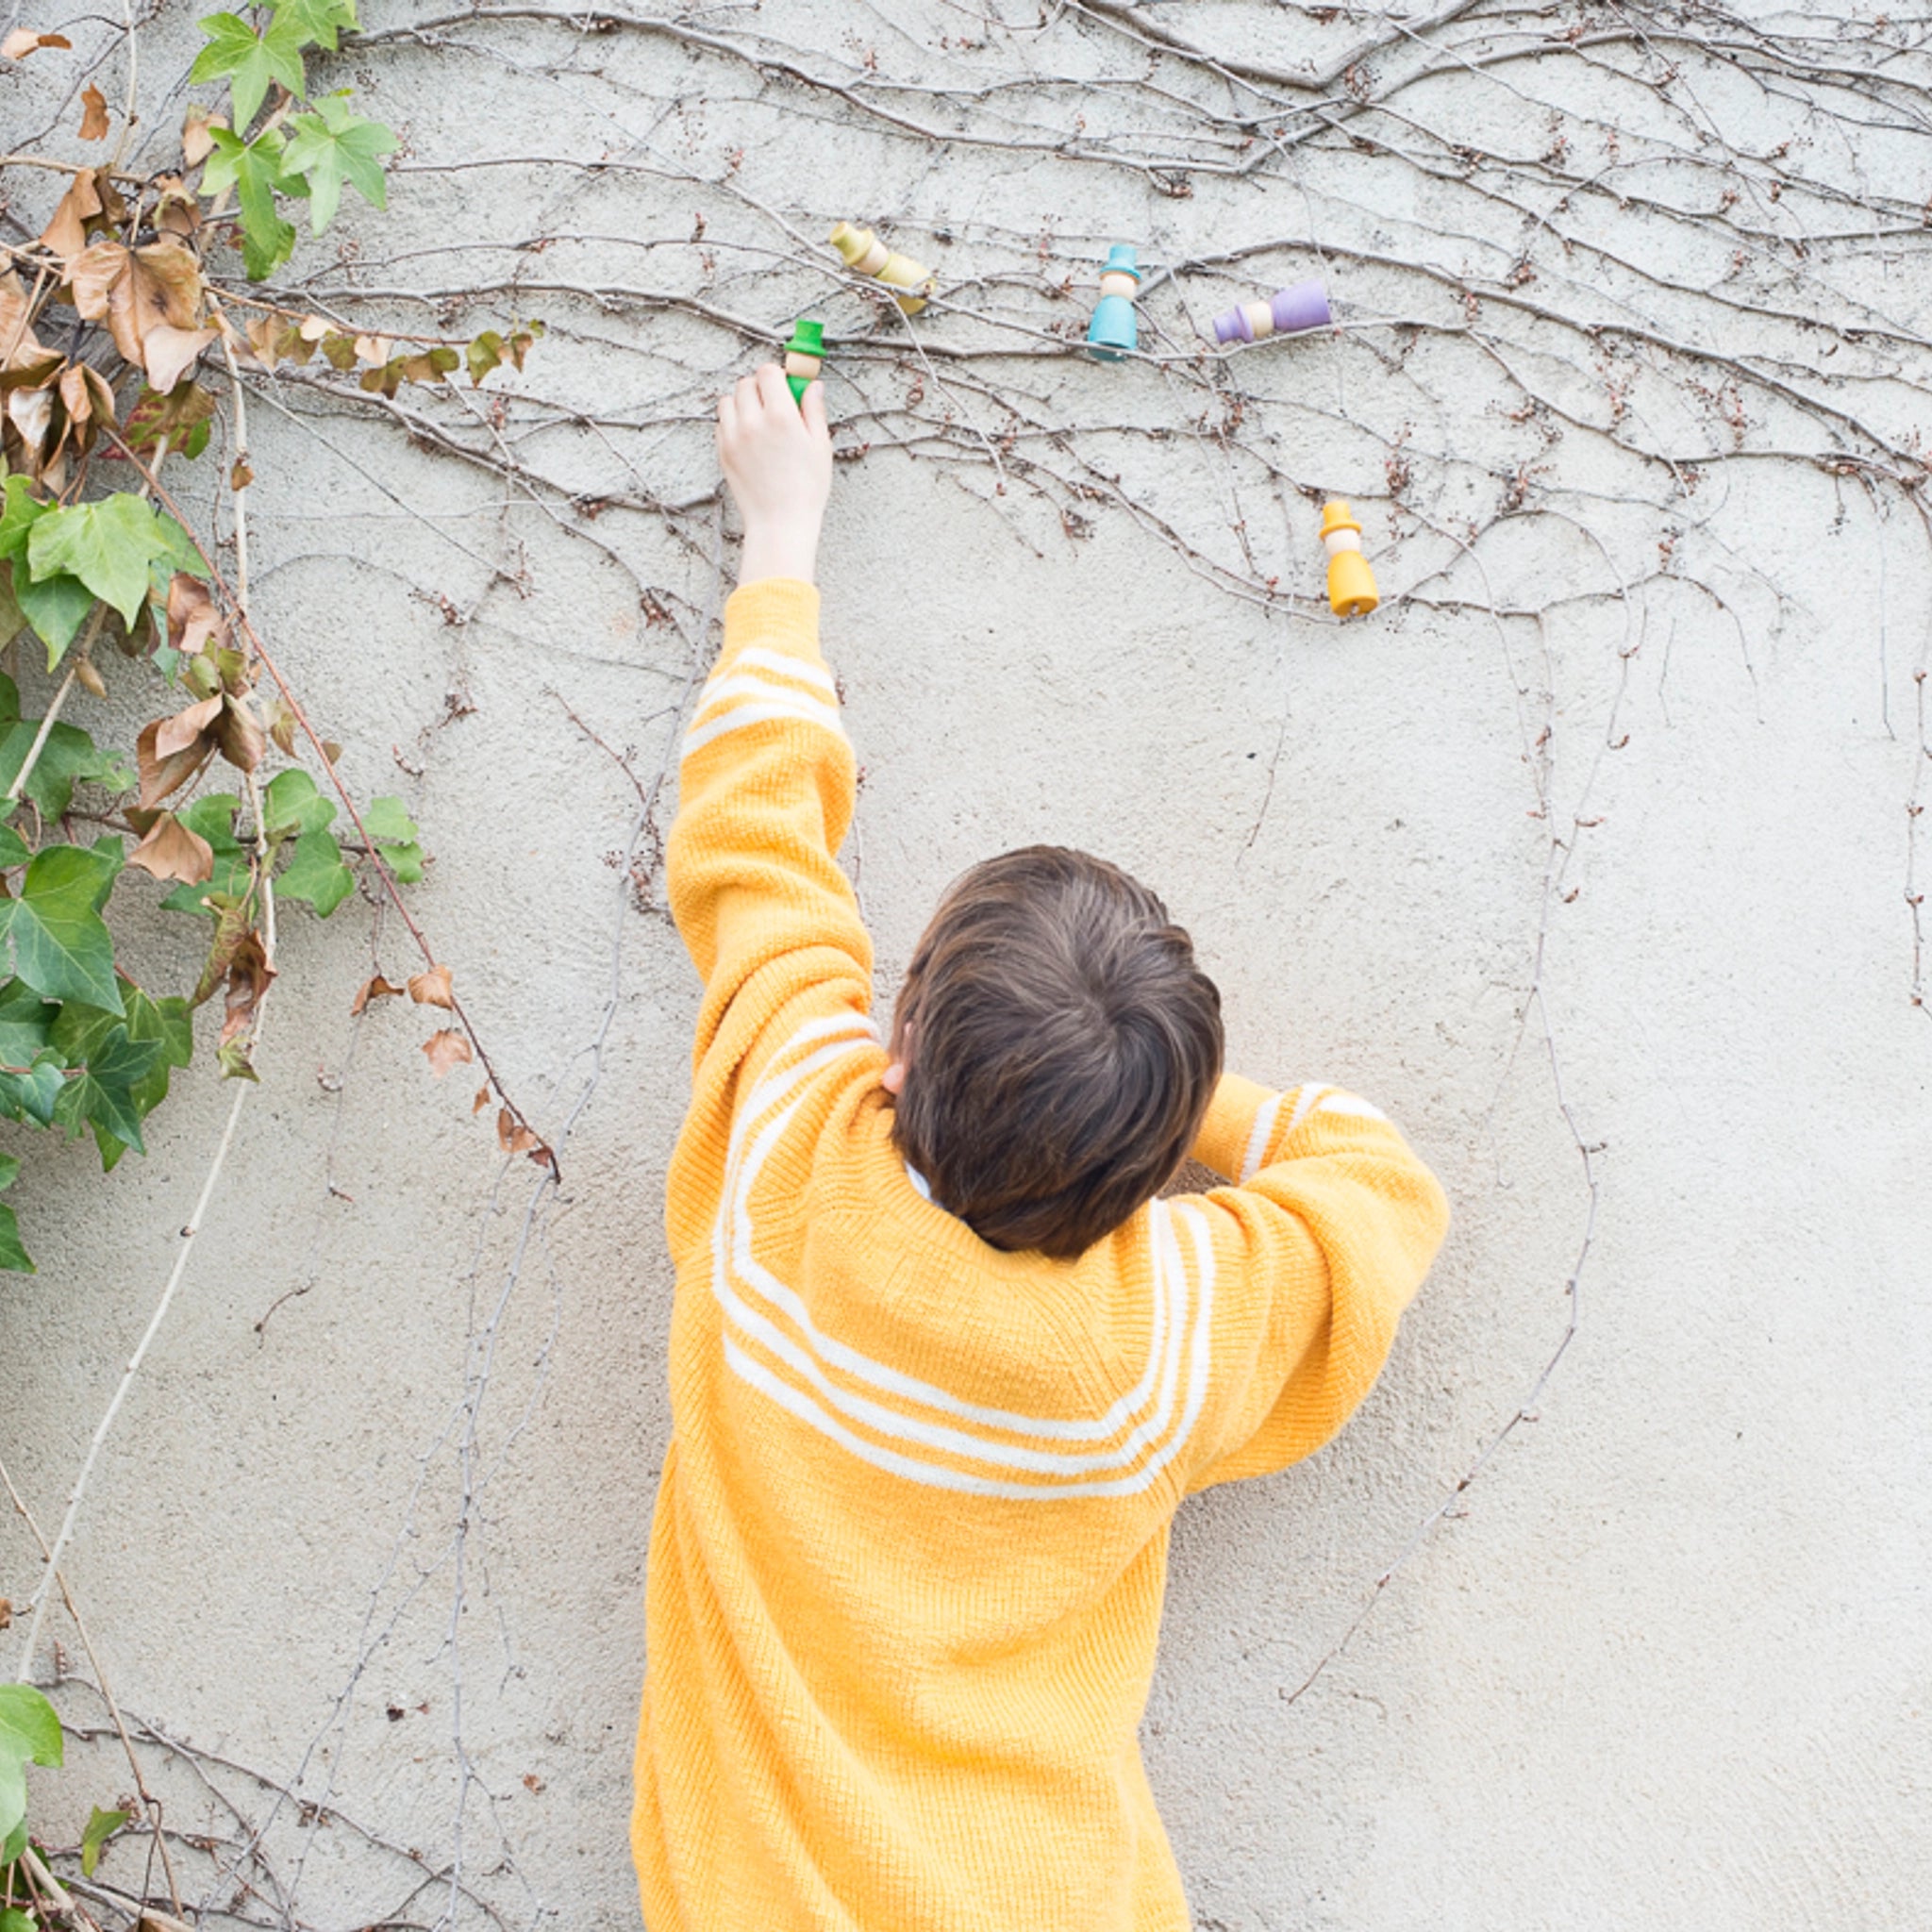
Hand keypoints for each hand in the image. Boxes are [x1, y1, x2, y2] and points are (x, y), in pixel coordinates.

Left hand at [717, 364, 831, 585]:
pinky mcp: (723, 451)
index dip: (776, 375)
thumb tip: (813, 385)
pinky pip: (721, 423)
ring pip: (729, 400)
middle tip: (773, 404)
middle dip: (759, 387)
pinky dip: (733, 422)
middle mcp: (753, 421)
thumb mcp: (820, 446)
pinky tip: (750, 438)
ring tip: (758, 420)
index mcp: (781, 416)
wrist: (779, 522)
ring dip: (742, 402)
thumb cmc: (806, 488)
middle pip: (746, 383)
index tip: (784, 385)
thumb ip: (814, 411)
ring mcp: (733, 436)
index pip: (767, 372)